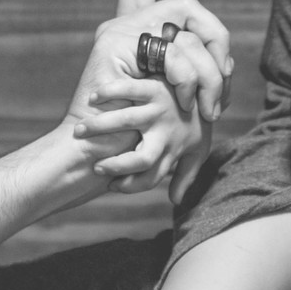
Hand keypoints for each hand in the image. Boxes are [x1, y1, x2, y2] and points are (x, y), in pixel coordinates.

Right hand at [73, 0, 232, 123]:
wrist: (97, 155)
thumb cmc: (138, 137)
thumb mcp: (172, 101)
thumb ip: (191, 73)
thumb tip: (225, 62)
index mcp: (135, 34)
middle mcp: (124, 26)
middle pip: (186, 3)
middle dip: (217, 40)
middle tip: (222, 80)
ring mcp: (118, 33)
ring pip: (186, 33)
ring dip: (209, 74)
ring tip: (207, 107)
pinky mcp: (115, 47)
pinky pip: (173, 52)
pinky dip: (189, 80)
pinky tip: (185, 104)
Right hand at [73, 94, 211, 206]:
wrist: (210, 92)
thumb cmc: (198, 125)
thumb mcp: (196, 152)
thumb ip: (186, 176)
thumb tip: (176, 202)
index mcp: (172, 151)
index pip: (150, 179)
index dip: (130, 187)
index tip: (111, 184)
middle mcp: (165, 133)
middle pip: (139, 158)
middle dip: (115, 166)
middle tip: (94, 167)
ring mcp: (158, 109)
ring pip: (126, 121)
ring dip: (100, 128)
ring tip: (79, 132)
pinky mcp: (154, 88)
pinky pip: (129, 90)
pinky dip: (109, 92)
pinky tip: (92, 98)